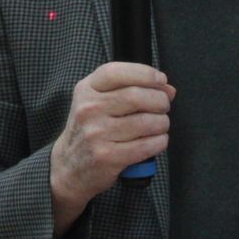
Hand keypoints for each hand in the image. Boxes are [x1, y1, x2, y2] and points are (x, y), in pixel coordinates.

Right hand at [51, 63, 174, 232]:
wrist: (69, 166)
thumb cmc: (93, 129)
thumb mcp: (101, 102)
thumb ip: (133, 89)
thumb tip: (168, 89)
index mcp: (87, 90)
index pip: (117, 72)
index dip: (146, 74)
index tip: (160, 81)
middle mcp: (89, 109)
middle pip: (137, 96)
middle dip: (160, 101)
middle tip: (163, 107)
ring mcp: (96, 133)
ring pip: (147, 121)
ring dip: (162, 123)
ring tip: (159, 126)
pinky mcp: (107, 156)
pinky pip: (147, 145)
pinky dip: (159, 142)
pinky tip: (156, 141)